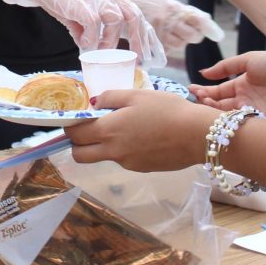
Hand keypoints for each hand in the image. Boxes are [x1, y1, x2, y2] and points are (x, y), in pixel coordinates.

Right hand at [0, 0, 165, 65]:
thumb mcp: (80, 10)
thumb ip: (87, 28)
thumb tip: (88, 46)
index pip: (134, 14)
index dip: (144, 34)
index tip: (149, 53)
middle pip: (133, 16)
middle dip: (138, 40)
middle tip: (137, 59)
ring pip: (115, 21)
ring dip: (108, 41)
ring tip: (99, 52)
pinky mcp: (84, 4)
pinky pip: (94, 27)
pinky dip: (90, 40)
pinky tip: (83, 45)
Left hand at [67, 89, 217, 171]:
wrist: (196, 135)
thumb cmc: (166, 110)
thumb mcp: (137, 95)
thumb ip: (111, 97)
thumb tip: (93, 103)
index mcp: (108, 131)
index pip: (74, 135)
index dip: (70, 127)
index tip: (75, 118)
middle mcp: (113, 151)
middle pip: (80, 156)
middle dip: (77, 144)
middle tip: (89, 129)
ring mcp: (126, 163)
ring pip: (102, 158)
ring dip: (101, 146)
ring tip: (121, 129)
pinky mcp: (140, 169)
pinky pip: (122, 160)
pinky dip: (123, 150)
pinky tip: (141, 137)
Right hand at [119, 0, 223, 49]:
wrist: (119, 4)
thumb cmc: (145, 1)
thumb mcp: (165, 1)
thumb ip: (183, 11)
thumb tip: (205, 22)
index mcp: (174, 7)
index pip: (199, 20)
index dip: (209, 29)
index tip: (217, 35)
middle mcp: (168, 20)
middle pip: (193, 36)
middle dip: (194, 36)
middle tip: (189, 33)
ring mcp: (159, 32)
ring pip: (181, 45)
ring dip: (180, 42)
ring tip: (172, 34)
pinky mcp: (150, 42)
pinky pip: (167, 50)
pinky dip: (168, 47)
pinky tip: (162, 39)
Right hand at [193, 51, 265, 118]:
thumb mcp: (247, 60)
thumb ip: (224, 67)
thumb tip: (203, 72)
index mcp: (242, 85)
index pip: (218, 91)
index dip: (204, 90)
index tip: (191, 89)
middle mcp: (244, 100)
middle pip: (219, 105)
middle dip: (205, 101)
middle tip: (194, 97)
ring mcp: (250, 112)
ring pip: (225, 115)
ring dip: (212, 109)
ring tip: (202, 101)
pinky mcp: (258, 122)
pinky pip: (238, 123)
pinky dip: (226, 120)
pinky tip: (215, 114)